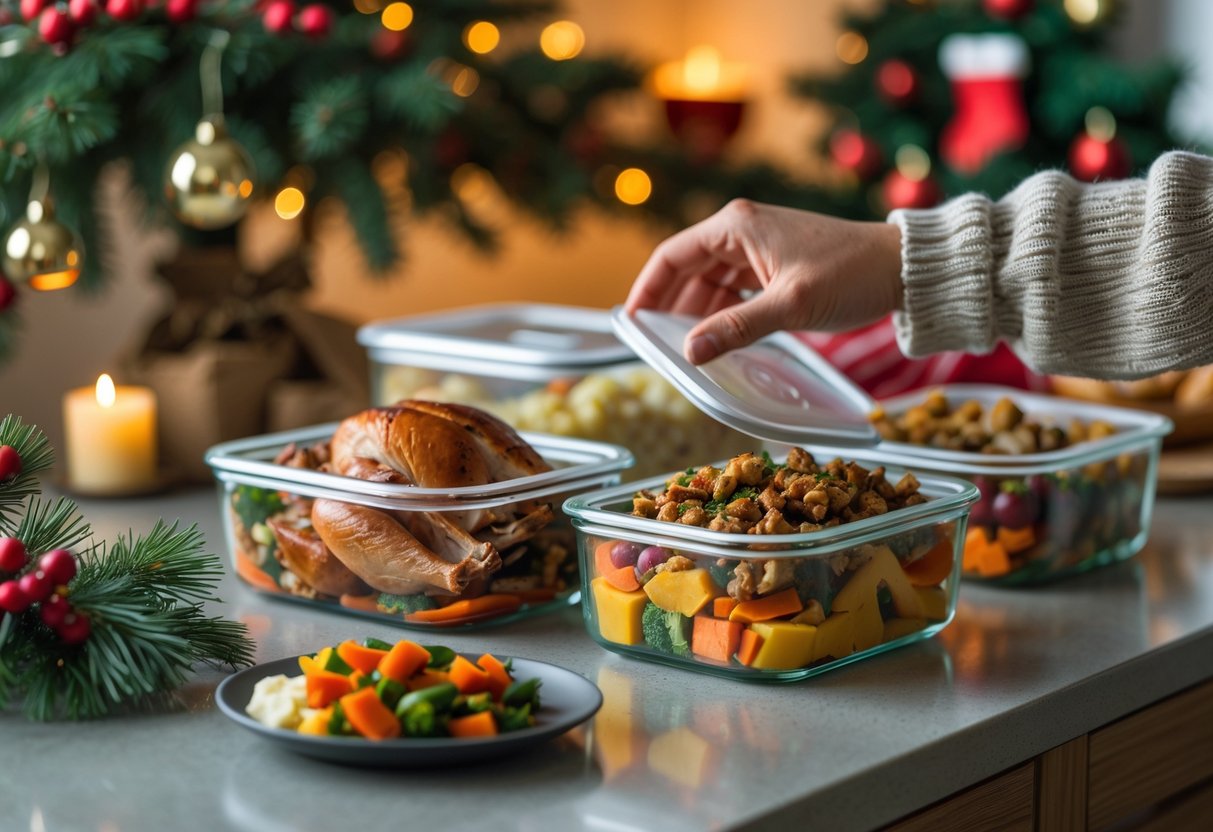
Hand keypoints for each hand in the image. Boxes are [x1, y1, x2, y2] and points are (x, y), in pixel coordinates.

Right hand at [624, 199, 903, 363]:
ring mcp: (758, 245)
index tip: (631, 323)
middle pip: (686, 269)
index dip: (646, 291)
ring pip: (709, 281)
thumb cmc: (851, 274)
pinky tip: (718, 336)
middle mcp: (741, 229)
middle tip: (655, 344)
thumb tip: (690, 352)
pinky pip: (733, 287)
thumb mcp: (789, 306)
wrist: (902, 268)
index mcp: (736, 226)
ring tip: (685, 347)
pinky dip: (721, 311)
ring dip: (696, 312)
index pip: (672, 257)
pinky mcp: (774, 262)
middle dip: (669, 307)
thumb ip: (736, 328)